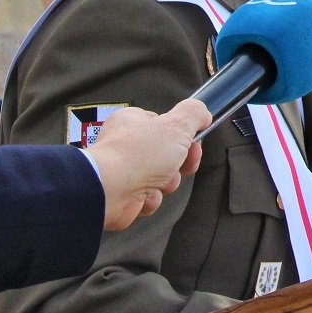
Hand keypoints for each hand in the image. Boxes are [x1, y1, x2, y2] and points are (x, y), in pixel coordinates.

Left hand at [87, 99, 210, 230]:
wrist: (108, 191)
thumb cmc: (137, 155)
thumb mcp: (177, 125)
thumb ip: (194, 113)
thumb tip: (203, 113)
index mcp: (134, 122)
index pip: (167, 126)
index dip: (185, 138)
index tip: (193, 145)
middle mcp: (126, 145)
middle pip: (168, 155)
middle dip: (177, 165)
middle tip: (176, 166)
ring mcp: (124, 171)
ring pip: (161, 178)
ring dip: (165, 184)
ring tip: (155, 183)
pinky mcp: (123, 194)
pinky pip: (148, 197)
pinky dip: (150, 199)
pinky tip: (143, 195)